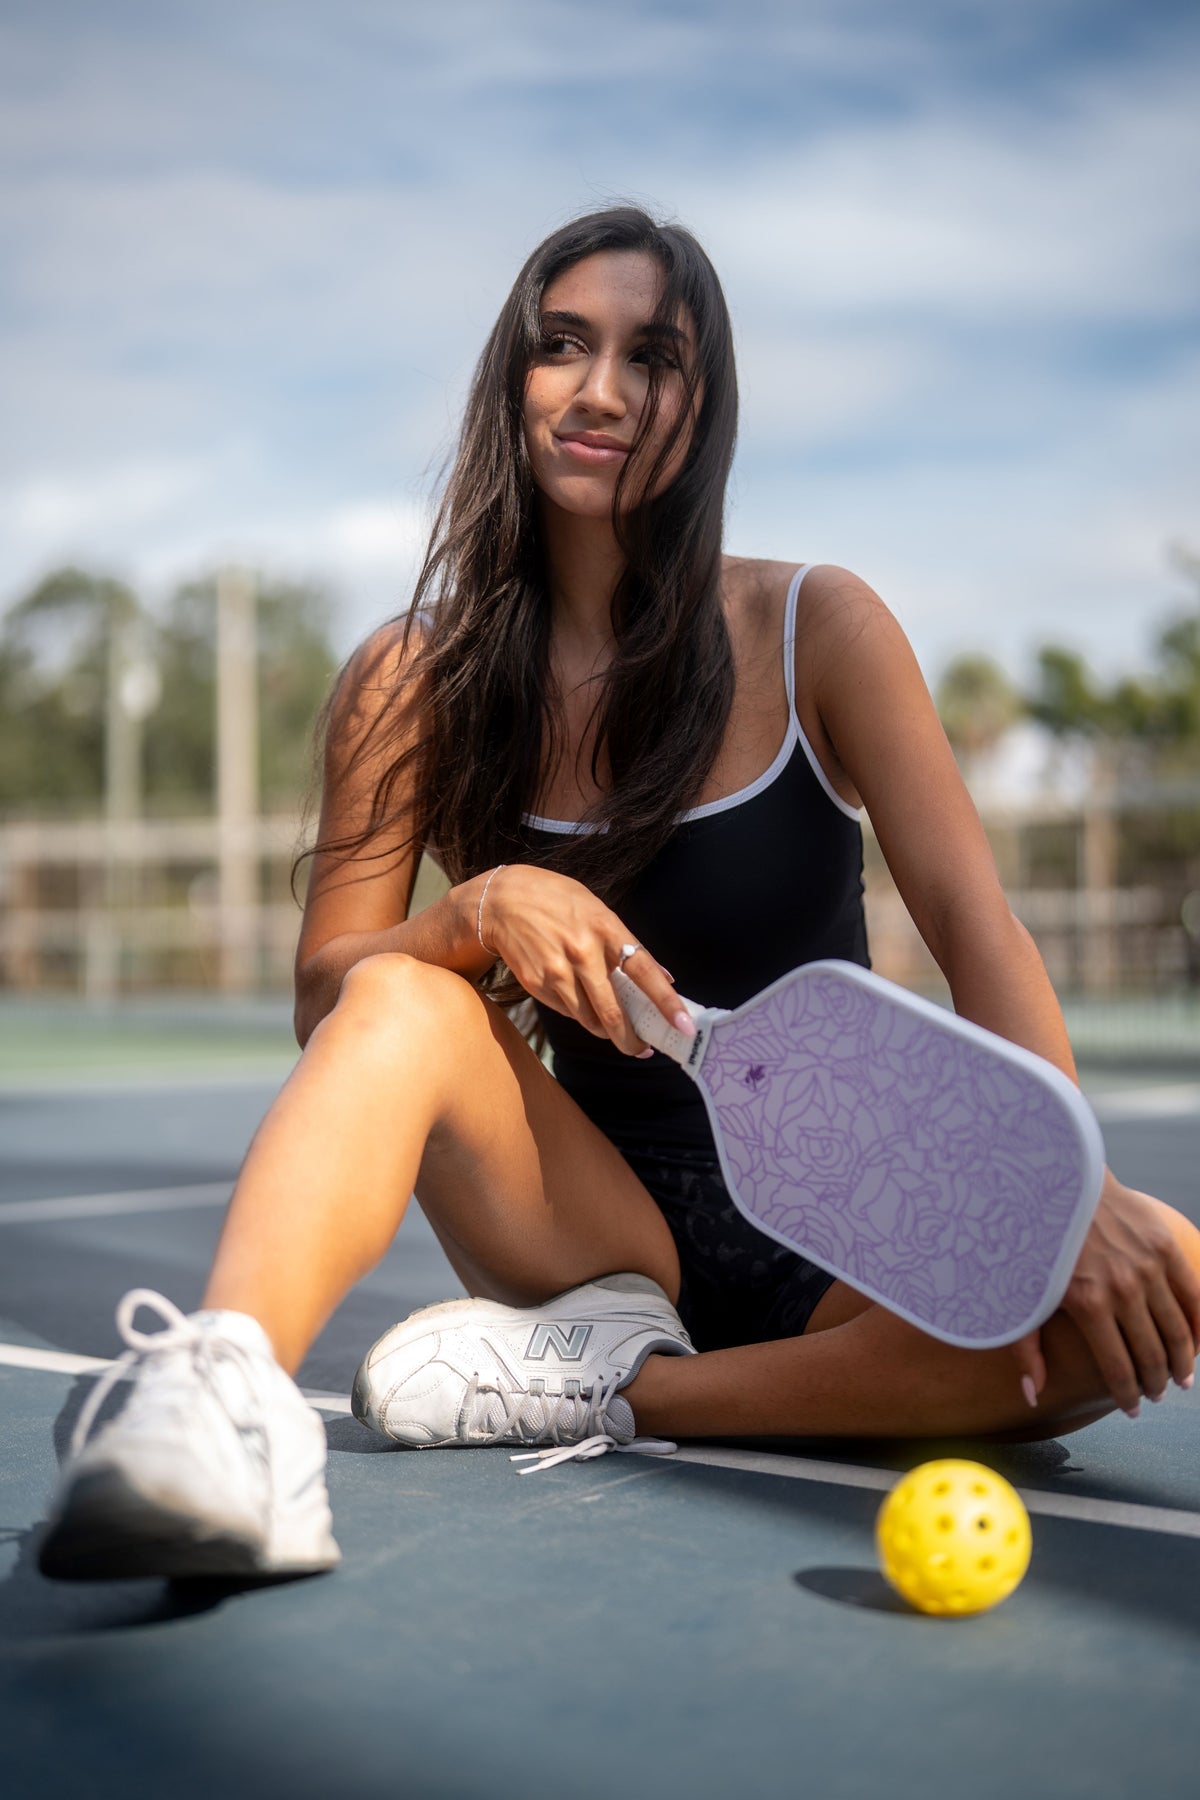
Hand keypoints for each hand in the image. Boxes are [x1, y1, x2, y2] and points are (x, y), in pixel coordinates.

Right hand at [474, 864, 687, 1057]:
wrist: (502, 901)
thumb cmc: (557, 902)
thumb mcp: (597, 910)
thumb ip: (628, 943)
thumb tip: (664, 976)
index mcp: (606, 928)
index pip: (645, 971)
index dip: (667, 1002)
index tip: (685, 1026)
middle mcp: (583, 952)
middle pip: (614, 1012)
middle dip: (632, 1040)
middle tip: (643, 1050)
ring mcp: (558, 972)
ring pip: (590, 1019)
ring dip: (605, 1030)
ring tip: (613, 1028)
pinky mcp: (538, 985)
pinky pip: (568, 1011)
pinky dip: (579, 1013)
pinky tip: (578, 999)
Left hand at [1014, 1173, 1199, 1416]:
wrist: (1056, 1180)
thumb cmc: (1032, 1240)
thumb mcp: (1019, 1293)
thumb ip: (1027, 1347)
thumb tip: (1033, 1396)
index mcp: (1087, 1304)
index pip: (1118, 1368)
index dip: (1128, 1396)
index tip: (1133, 1411)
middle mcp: (1122, 1288)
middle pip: (1151, 1354)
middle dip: (1156, 1383)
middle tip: (1157, 1394)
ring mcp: (1147, 1265)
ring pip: (1177, 1329)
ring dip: (1183, 1361)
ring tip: (1181, 1378)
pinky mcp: (1163, 1244)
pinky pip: (1192, 1293)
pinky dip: (1199, 1322)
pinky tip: (1197, 1341)